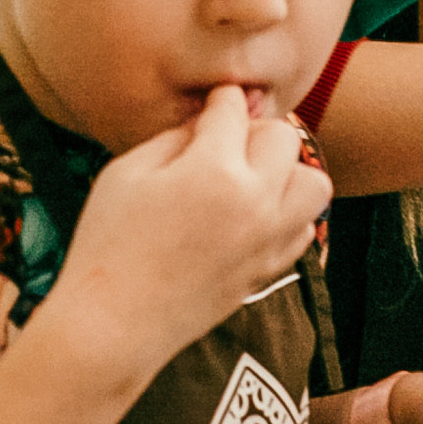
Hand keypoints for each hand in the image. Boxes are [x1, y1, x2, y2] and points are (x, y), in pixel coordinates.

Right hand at [51, 87, 327, 386]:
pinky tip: (252, 216)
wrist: (114, 324)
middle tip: (223, 142)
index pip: (234, 109)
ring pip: (314, 183)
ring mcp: (268, 239)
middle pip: (284, 137)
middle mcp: (254, 201)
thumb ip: (174, 137)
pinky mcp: (268, 269)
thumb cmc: (108, 244)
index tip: (213, 101)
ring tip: (250, 178)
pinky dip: (288, 214)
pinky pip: (305, 228)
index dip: (220, 99)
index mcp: (215, 169)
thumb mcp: (127, 173)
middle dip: (255, 130)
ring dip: (287, 171)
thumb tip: (206, 122)